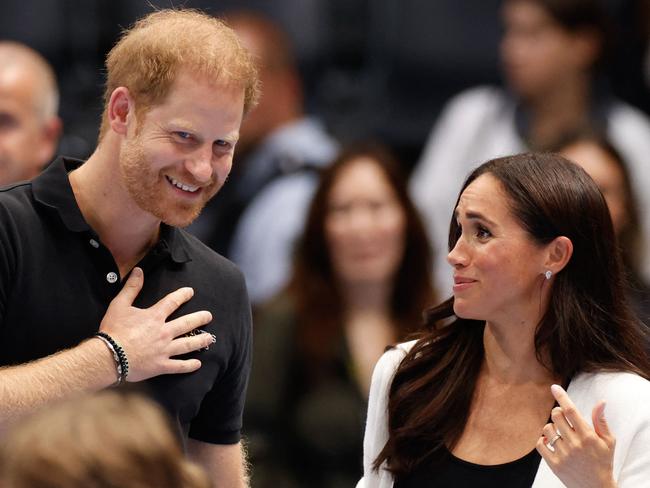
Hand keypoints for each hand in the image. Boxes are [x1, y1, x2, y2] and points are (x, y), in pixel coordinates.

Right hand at [99, 267, 214, 381]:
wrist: (108, 356)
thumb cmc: (113, 331)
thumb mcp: (119, 305)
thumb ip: (131, 288)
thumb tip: (139, 271)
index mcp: (154, 317)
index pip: (172, 302)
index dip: (182, 295)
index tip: (190, 292)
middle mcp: (163, 332)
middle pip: (186, 323)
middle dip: (200, 318)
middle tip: (209, 316)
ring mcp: (164, 350)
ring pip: (187, 344)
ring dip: (200, 340)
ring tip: (209, 338)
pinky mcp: (160, 365)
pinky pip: (178, 366)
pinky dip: (189, 366)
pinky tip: (198, 364)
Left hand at [536, 384, 616, 487]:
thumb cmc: (603, 461)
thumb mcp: (608, 442)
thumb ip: (601, 421)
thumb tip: (601, 402)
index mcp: (588, 437)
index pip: (571, 411)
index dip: (562, 397)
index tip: (554, 387)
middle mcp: (574, 444)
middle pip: (556, 416)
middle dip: (558, 413)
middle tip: (563, 418)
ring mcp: (563, 454)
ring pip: (547, 429)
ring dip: (551, 427)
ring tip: (559, 433)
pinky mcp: (554, 464)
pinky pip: (540, 444)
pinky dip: (542, 440)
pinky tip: (550, 441)